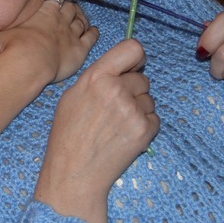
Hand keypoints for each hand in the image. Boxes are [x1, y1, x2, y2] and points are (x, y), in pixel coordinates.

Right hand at [0, 0, 98, 83]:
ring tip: (82, 21)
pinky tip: (95, 32)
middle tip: (69, 11)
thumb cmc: (9, 45)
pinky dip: (94, 33)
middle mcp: (59, 17)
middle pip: (70, 6)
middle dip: (70, 7)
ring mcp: (71, 32)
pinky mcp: (80, 49)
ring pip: (82, 20)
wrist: (28, 60)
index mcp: (42, 9)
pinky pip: (91, 38)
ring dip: (83, 19)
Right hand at [33, 39, 158, 222]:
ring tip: (116, 127)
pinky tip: (125, 137)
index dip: (136, 58)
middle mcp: (116, 89)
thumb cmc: (68, 136)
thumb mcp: (72, 96)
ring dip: (139, 110)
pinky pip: (154, 119)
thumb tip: (122, 67)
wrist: (74, 174)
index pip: (133, 48)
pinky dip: (144, 127)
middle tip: (115, 110)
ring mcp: (132, 110)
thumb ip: (98, 77)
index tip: (133, 68)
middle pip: (142, 78)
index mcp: (96, 77)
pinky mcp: (144, 130)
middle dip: (133, 91)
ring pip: (149, 100)